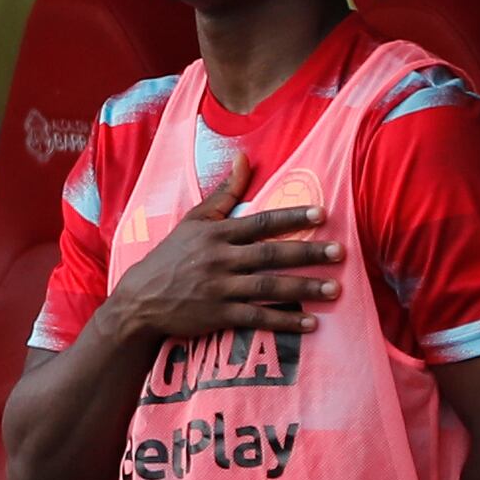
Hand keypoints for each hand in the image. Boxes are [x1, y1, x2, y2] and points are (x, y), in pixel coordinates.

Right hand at [98, 174, 342, 345]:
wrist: (140, 299)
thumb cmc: (171, 256)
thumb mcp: (194, 220)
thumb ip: (224, 192)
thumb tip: (244, 157)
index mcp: (216, 233)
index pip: (260, 222)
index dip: (291, 218)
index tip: (321, 215)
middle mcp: (220, 259)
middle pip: (271, 254)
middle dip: (308, 253)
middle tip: (340, 253)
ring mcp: (219, 288)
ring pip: (268, 287)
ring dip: (304, 288)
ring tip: (334, 289)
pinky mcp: (218, 315)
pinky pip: (257, 318)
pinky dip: (285, 321)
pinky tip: (310, 322)